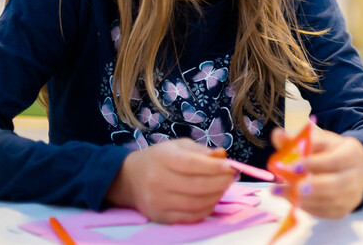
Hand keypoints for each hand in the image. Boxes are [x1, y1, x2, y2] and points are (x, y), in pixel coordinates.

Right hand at [105, 139, 234, 223]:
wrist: (130, 179)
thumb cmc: (160, 158)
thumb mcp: (179, 146)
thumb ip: (202, 151)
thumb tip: (223, 156)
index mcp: (163, 159)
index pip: (192, 164)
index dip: (214, 167)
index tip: (230, 167)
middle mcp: (158, 181)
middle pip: (197, 186)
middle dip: (221, 183)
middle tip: (232, 178)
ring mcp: (158, 202)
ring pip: (196, 204)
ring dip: (216, 196)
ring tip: (223, 187)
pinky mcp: (161, 217)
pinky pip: (190, 217)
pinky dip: (207, 209)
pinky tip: (211, 199)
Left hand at [270, 126, 362, 218]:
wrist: (349, 169)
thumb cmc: (330, 152)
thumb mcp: (318, 141)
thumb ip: (297, 139)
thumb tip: (277, 134)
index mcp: (353, 153)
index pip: (336, 160)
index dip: (315, 163)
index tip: (294, 165)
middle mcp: (357, 176)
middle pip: (336, 184)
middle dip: (313, 186)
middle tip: (293, 185)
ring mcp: (352, 196)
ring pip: (329, 201)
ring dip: (303, 198)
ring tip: (279, 191)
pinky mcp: (343, 211)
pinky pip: (324, 212)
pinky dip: (306, 207)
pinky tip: (291, 199)